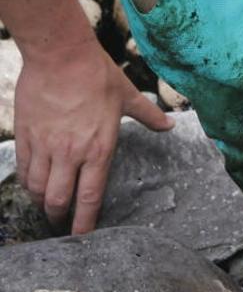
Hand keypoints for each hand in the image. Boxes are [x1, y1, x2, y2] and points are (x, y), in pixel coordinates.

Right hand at [14, 40, 173, 233]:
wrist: (60, 54)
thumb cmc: (97, 75)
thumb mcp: (128, 97)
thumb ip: (149, 116)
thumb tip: (169, 125)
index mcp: (99, 149)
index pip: (90, 197)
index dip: (85, 222)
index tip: (83, 237)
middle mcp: (71, 153)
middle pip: (59, 199)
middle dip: (59, 218)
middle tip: (61, 224)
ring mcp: (46, 144)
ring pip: (37, 187)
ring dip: (41, 201)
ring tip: (46, 205)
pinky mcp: (27, 133)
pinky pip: (24, 167)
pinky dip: (27, 181)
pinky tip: (32, 184)